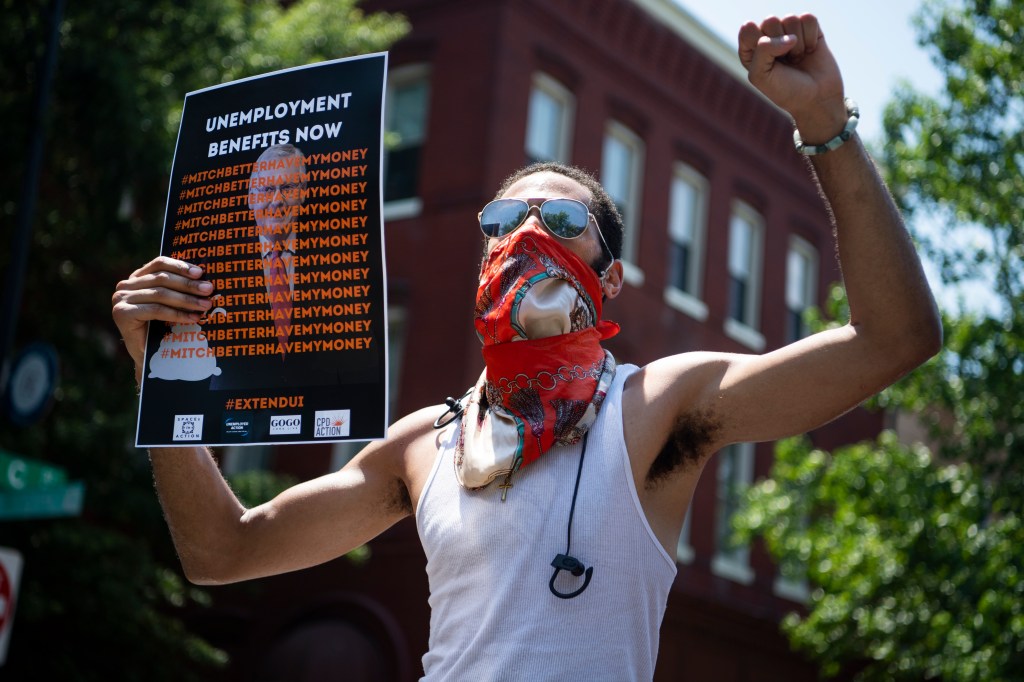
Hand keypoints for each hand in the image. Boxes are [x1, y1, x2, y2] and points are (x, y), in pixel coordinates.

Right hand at [111, 257, 212, 381]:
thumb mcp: (170, 303)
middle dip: (189, 285)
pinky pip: (156, 310)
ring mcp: (121, 299)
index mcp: (137, 277)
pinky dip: (177, 314)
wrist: (147, 357)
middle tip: (209, 290)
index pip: (159, 264)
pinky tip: (193, 318)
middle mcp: (125, 286)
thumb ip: (179, 288)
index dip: (181, 266)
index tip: (201, 273)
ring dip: (186, 300)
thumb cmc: (162, 328)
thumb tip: (205, 279)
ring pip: (160, 294)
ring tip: (205, 305)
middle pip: (162, 279)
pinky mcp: (122, 313)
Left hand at [738, 14, 845, 143]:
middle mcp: (769, 35)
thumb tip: (789, 36)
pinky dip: (810, 37)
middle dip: (780, 44)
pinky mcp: (810, 28)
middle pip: (770, 20)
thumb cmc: (784, 90)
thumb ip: (763, 50)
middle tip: (786, 62)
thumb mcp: (761, 76)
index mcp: (751, 47)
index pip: (748, 28)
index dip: (760, 44)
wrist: (816, 99)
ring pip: (790, 18)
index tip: (769, 62)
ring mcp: (790, 30)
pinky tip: (810, 51)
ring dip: (797, 44)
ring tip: (798, 58)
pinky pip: (808, 19)